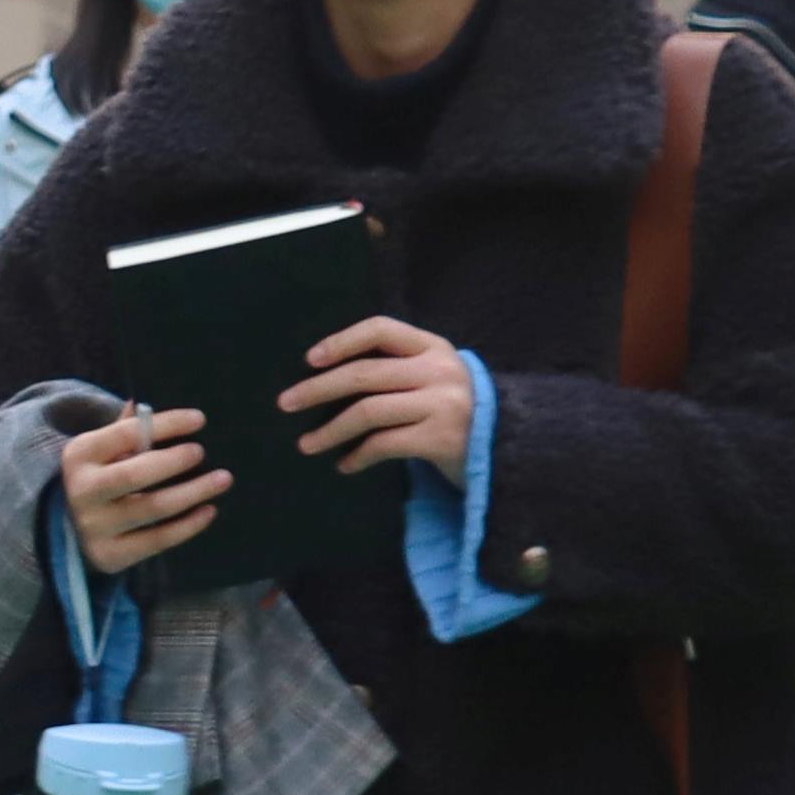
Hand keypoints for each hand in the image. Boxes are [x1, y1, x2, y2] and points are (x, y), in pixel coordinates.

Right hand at [60, 401, 226, 574]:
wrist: (69, 528)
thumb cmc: (99, 477)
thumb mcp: (103, 450)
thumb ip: (127, 429)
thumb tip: (149, 403)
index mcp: (79, 455)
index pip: (126, 434)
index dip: (165, 425)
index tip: (199, 420)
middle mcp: (82, 491)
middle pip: (135, 474)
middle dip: (174, 461)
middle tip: (202, 452)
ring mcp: (94, 526)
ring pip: (152, 508)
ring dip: (192, 492)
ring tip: (222, 479)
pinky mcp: (110, 554)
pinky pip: (157, 540)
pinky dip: (187, 526)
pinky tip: (208, 511)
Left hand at [280, 314, 476, 475]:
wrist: (509, 448)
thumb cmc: (457, 412)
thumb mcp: (434, 378)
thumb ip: (397, 369)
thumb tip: (327, 375)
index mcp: (433, 347)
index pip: (380, 329)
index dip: (341, 340)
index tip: (310, 359)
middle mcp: (439, 370)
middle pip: (363, 373)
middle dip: (317, 389)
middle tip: (286, 403)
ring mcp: (442, 404)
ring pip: (367, 411)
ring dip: (329, 430)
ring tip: (306, 444)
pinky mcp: (441, 439)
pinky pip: (383, 444)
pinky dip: (357, 456)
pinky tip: (344, 465)